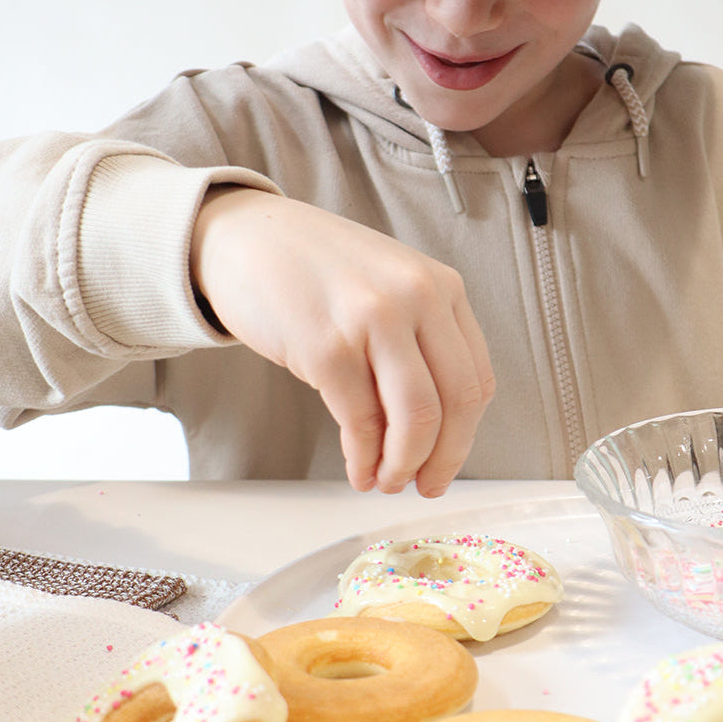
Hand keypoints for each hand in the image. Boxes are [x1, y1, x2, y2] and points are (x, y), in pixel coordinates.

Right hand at [191, 187, 494, 495]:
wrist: (246, 236)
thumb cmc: (317, 269)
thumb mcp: (390, 287)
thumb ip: (420, 342)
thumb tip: (432, 431)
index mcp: (442, 286)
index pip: (477, 379)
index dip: (466, 436)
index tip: (448, 463)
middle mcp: (416, 297)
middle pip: (457, 402)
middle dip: (444, 459)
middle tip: (426, 485)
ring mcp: (372, 319)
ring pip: (416, 418)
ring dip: (404, 465)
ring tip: (388, 481)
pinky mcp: (326, 346)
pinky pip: (360, 421)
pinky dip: (364, 458)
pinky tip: (359, 469)